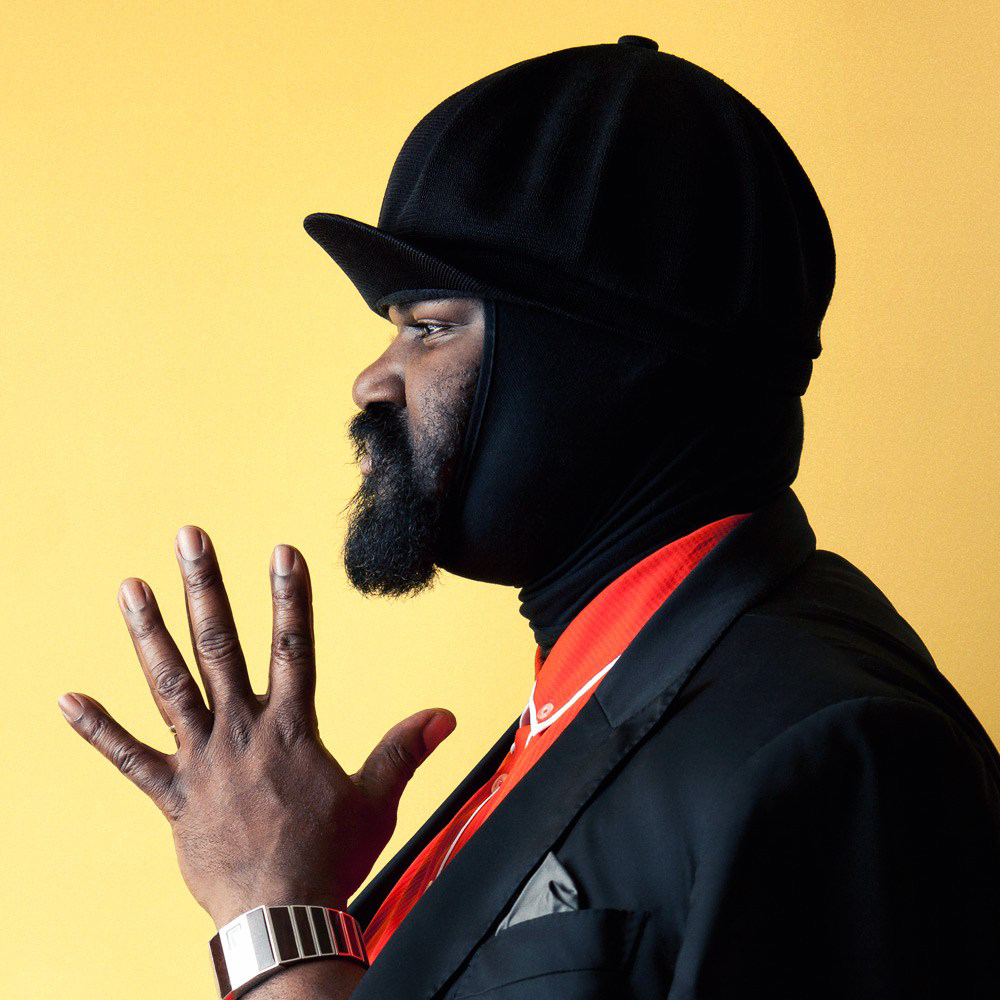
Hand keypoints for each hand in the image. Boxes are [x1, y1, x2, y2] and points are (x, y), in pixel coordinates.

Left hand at [59, 526, 455, 928]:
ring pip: (169, 686)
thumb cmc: (330, 858)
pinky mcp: (172, 795)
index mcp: (291, 728)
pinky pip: (129, 759)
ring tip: (127, 587)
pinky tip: (67, 699)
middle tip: (188, 538)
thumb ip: (404, 748)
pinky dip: (98, 730)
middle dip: (204, 587)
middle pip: (220, 646)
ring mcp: (201, 761)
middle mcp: (241, 732)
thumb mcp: (377, 799)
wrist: (281, 915)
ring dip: (147, 634)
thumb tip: (446, 715)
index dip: (290, 597)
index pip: (294, 646)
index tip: (281, 550)